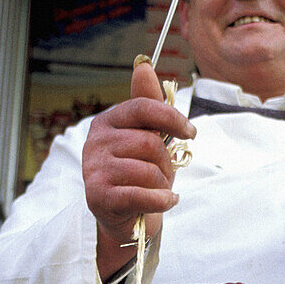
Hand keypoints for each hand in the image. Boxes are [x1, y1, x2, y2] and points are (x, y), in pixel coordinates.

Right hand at [82, 60, 195, 278]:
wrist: (125, 218)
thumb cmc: (139, 174)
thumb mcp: (148, 138)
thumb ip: (149, 105)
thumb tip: (143, 66)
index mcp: (107, 121)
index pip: (142, 108)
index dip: (172, 118)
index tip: (190, 133)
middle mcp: (95, 142)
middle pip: (149, 143)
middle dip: (167, 162)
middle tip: (167, 174)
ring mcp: (94, 169)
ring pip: (148, 171)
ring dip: (163, 184)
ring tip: (160, 190)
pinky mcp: (98, 196)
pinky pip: (140, 195)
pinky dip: (161, 200)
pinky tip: (167, 201)